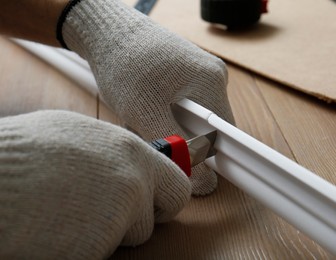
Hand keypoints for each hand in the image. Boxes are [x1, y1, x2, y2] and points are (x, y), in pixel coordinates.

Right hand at [0, 111, 190, 258]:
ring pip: (127, 236)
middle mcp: (134, 185)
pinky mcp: (97, 249)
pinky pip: (101, 251)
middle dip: (143, 218)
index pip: (178, 185)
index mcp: (132, 153)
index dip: (167, 197)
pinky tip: (61, 229)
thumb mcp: (80, 135)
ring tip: (71, 212)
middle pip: (160, 215)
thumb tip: (127, 160)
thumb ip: (114, 152)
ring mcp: (118, 219)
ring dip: (107, 231)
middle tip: (119, 215)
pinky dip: (85, 246)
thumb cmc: (24, 154)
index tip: (159, 201)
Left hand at [61, 0, 234, 194]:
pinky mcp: (189, 74)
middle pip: (209, 128)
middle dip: (181, 139)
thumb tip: (206, 183)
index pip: (225, 135)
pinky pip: (186, 106)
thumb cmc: (123, 65)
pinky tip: (147, 106)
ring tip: (144, 115)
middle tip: (150, 131)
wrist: (108, 32)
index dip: (209, 157)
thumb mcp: (146, 111)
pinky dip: (167, 114)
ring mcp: (202, 73)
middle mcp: (214, 76)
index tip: (185, 164)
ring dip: (171, 127)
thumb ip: (178, 147)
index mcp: (211, 82)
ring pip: (195, 119)